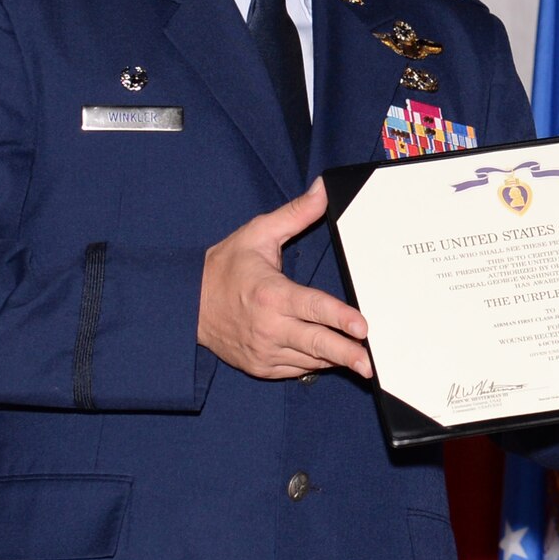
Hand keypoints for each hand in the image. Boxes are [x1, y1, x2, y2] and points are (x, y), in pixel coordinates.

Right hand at [197, 178, 371, 379]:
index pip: (313, 307)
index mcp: (271, 294)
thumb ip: (296, 214)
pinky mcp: (261, 366)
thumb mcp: (259, 233)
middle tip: (371, 363)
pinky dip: (316, 364)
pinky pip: (297, 369)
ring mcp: (265, 351)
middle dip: (347, 354)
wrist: (188, 304)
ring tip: (363, 363)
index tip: (362, 326)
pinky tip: (334, 359)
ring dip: (336, 359)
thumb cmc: (226, 267)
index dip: (340, 318)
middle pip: (316, 344)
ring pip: (310, 360)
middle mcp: (269, 327)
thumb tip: (323, 190)